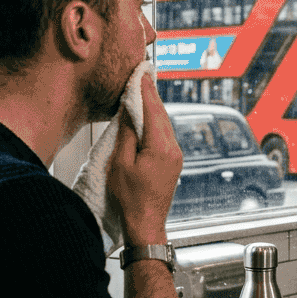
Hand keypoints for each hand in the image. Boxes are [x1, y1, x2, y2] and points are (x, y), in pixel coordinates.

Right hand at [108, 76, 181, 246]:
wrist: (146, 223)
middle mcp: (174, 150)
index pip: (154, 111)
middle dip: (151, 97)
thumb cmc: (131, 198)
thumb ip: (127, 134)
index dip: (146, 91)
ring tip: (142, 94)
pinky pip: (165, 136)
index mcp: (161, 148)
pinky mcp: (174, 162)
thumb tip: (130, 113)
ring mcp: (176, 156)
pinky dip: (156, 124)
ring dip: (154, 110)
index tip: (142, 74)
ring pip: (165, 125)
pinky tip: (147, 119)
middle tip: (142, 79)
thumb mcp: (120, 163)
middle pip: (162, 115)